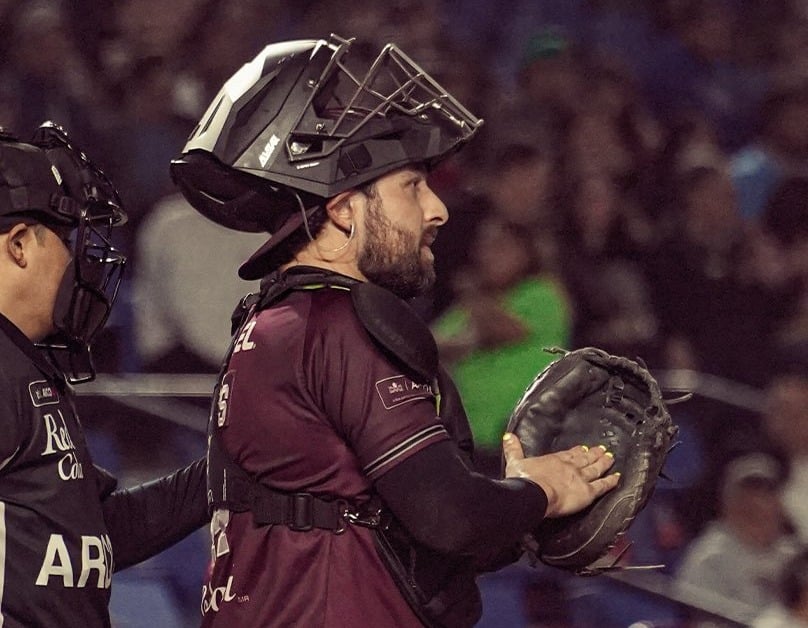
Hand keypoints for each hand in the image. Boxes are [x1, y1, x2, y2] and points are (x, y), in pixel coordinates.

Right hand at [502, 433, 619, 517]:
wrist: (535, 494)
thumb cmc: (524, 479)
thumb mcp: (515, 461)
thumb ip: (513, 449)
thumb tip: (507, 435)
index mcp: (555, 459)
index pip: (569, 454)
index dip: (578, 451)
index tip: (584, 448)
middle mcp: (570, 466)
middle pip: (585, 459)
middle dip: (594, 454)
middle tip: (603, 449)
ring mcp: (581, 478)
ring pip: (596, 469)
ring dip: (604, 463)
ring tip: (611, 458)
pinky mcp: (587, 492)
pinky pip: (602, 486)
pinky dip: (611, 481)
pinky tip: (618, 477)